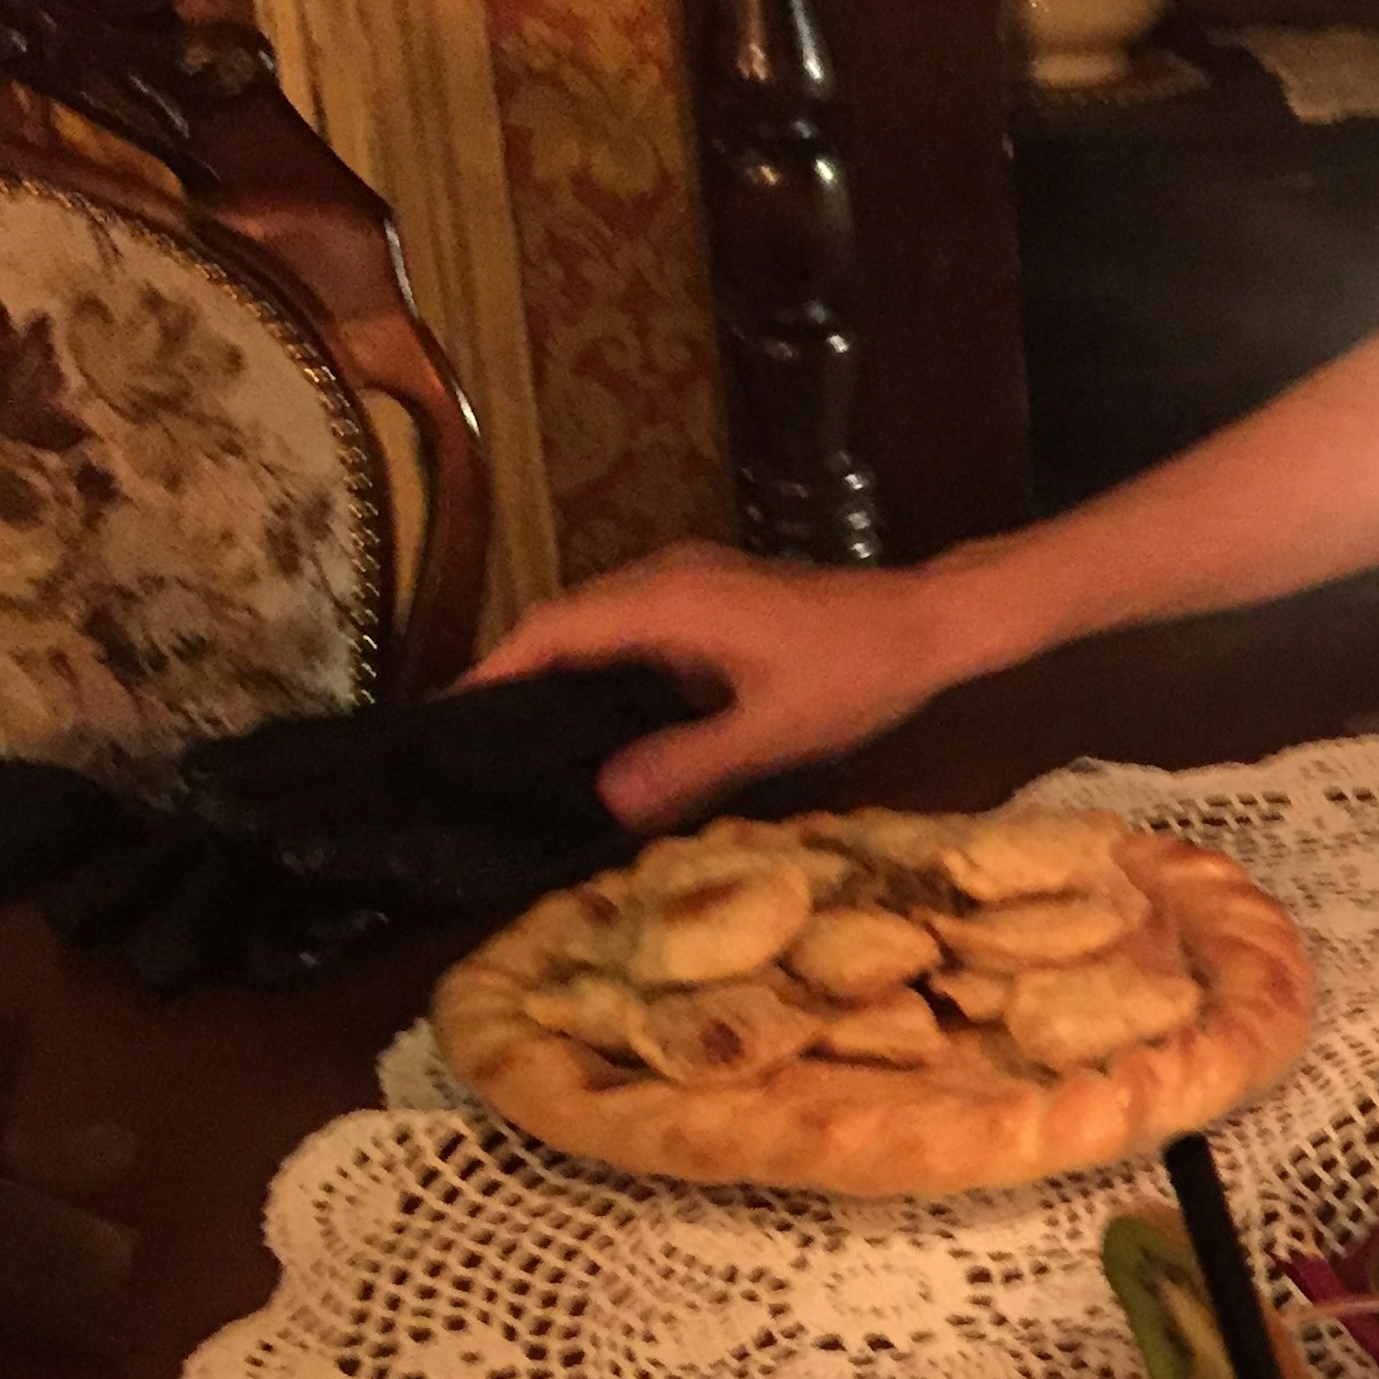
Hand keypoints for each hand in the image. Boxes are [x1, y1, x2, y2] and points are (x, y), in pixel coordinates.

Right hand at [468, 543, 960, 832]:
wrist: (928, 625)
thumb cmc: (856, 674)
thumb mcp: (774, 733)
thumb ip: (689, 764)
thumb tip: (604, 800)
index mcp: (667, 601)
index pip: (554, 629)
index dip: (496, 671)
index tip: (450, 720)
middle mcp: (665, 578)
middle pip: (564, 621)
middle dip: (516, 676)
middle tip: (476, 746)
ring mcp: (690, 581)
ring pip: (599, 623)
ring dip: (560, 672)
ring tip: (524, 743)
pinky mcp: (713, 597)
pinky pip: (634, 629)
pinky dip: (605, 669)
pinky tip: (603, 724)